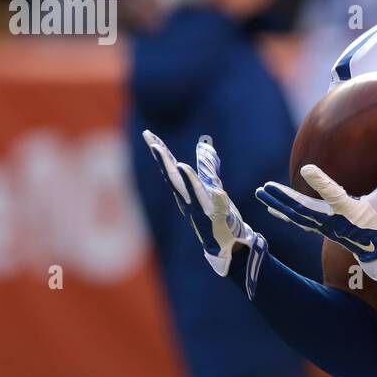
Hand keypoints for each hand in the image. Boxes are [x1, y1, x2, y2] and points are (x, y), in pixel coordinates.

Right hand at [141, 130, 264, 285]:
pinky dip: (216, 200)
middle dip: (165, 162)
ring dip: (188, 181)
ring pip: (193, 194)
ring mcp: (202, 211)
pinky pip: (217, 208)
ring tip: (181, 165)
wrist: (227, 242)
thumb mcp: (212, 186)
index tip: (149, 135)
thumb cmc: (217, 215)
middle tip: (154, 145)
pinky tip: (218, 191)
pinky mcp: (217, 219)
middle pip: (174, 179)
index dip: (160, 152)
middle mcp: (189, 201)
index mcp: (186, 192)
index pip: (170, 168)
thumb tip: (204, 146)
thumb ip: (207, 167)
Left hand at [256, 145, 376, 280]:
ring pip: (296, 216)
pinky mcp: (322, 230)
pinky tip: (272, 208)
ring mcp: (325, 228)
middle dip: (282, 199)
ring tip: (260, 193)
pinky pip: (299, 222)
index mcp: (352, 212)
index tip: (306, 169)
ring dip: (277, 204)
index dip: (320, 182)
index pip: (334, 195)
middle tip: (264, 187)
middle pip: (302, 210)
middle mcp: (334, 222)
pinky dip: (285, 215)